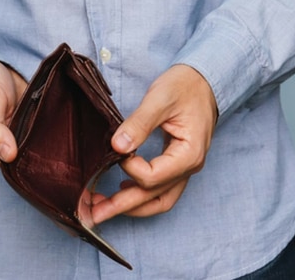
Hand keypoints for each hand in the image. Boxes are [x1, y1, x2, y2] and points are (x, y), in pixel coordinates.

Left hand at [92, 64, 217, 223]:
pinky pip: (161, 190)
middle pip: (153, 197)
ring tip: (102, 208)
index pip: (153, 176)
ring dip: (130, 207)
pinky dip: (141, 196)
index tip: (116, 150)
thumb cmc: (185, 86)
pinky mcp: (177, 165)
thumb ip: (139, 123)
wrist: (204, 80)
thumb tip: (117, 147)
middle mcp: (189, 167)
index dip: (129, 167)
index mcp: (189, 154)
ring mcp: (184, 169)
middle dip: (121, 206)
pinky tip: (122, 191)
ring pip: (158, 201)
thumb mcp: (160, 99)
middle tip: (91, 213)